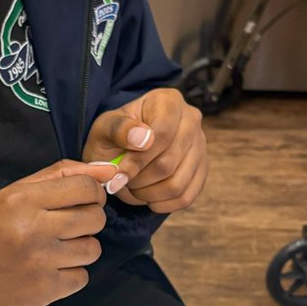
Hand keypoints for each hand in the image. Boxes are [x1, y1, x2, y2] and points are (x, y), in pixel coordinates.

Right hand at [0, 160, 118, 305]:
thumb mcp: (13, 193)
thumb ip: (60, 175)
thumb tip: (108, 170)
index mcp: (23, 199)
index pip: (85, 187)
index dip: (93, 192)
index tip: (84, 200)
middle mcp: (33, 228)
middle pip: (95, 218)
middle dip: (88, 220)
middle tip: (68, 226)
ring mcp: (41, 261)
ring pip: (92, 249)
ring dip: (80, 249)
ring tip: (56, 249)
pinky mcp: (45, 290)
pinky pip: (82, 277)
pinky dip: (70, 274)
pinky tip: (50, 270)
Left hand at [83, 87, 207, 212]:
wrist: (121, 149)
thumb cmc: (112, 136)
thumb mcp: (104, 128)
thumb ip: (119, 129)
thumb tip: (144, 139)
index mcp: (168, 101)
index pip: (162, 134)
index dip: (138, 159)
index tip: (117, 173)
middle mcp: (192, 120)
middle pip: (169, 162)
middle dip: (139, 179)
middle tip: (120, 181)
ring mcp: (200, 146)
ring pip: (178, 184)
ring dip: (148, 194)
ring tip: (132, 187)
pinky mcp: (202, 170)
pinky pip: (186, 197)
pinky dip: (162, 204)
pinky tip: (146, 196)